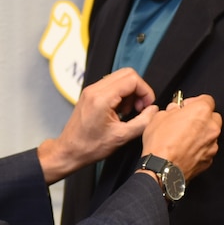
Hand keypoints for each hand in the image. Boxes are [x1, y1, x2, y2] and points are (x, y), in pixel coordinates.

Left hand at [37, 68, 157, 183]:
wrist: (69, 151)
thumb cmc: (90, 147)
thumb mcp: (122, 137)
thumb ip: (142, 122)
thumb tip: (154, 110)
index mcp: (102, 98)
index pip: (132, 79)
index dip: (145, 91)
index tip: (147, 105)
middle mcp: (95, 89)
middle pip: (127, 74)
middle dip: (139, 89)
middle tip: (140, 107)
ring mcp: (91, 90)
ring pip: (119, 78)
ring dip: (130, 91)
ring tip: (129, 111)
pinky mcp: (90, 94)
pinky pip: (111, 84)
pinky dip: (121, 93)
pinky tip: (120, 110)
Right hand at [141, 94, 220, 181]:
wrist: (162, 169)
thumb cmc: (161, 144)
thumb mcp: (159, 116)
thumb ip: (172, 110)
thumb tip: (174, 110)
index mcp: (201, 111)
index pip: (206, 99)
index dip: (194, 102)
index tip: (186, 107)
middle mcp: (211, 127)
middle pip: (212, 116)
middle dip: (201, 118)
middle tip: (186, 121)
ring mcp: (212, 145)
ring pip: (210, 134)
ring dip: (200, 134)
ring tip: (184, 138)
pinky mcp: (209, 159)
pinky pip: (207, 149)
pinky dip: (199, 149)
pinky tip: (185, 150)